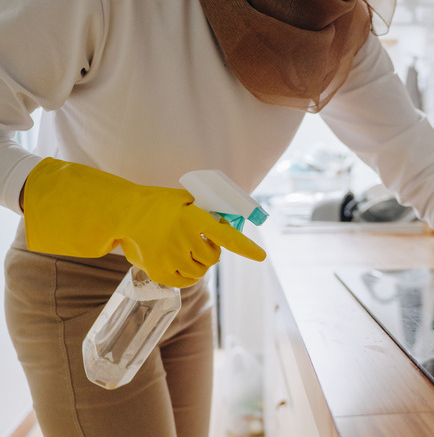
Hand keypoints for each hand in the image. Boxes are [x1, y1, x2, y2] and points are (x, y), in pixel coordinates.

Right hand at [23, 158, 265, 287]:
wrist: (125, 212)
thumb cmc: (161, 204)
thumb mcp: (186, 198)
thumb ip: (209, 210)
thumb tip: (231, 221)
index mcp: (192, 217)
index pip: (226, 235)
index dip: (245, 247)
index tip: (261, 256)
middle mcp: (182, 238)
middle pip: (213, 257)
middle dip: (210, 251)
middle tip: (197, 240)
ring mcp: (170, 257)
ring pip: (201, 271)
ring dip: (199, 263)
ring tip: (184, 249)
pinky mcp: (159, 272)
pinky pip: (186, 282)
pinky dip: (187, 275)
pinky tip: (178, 261)